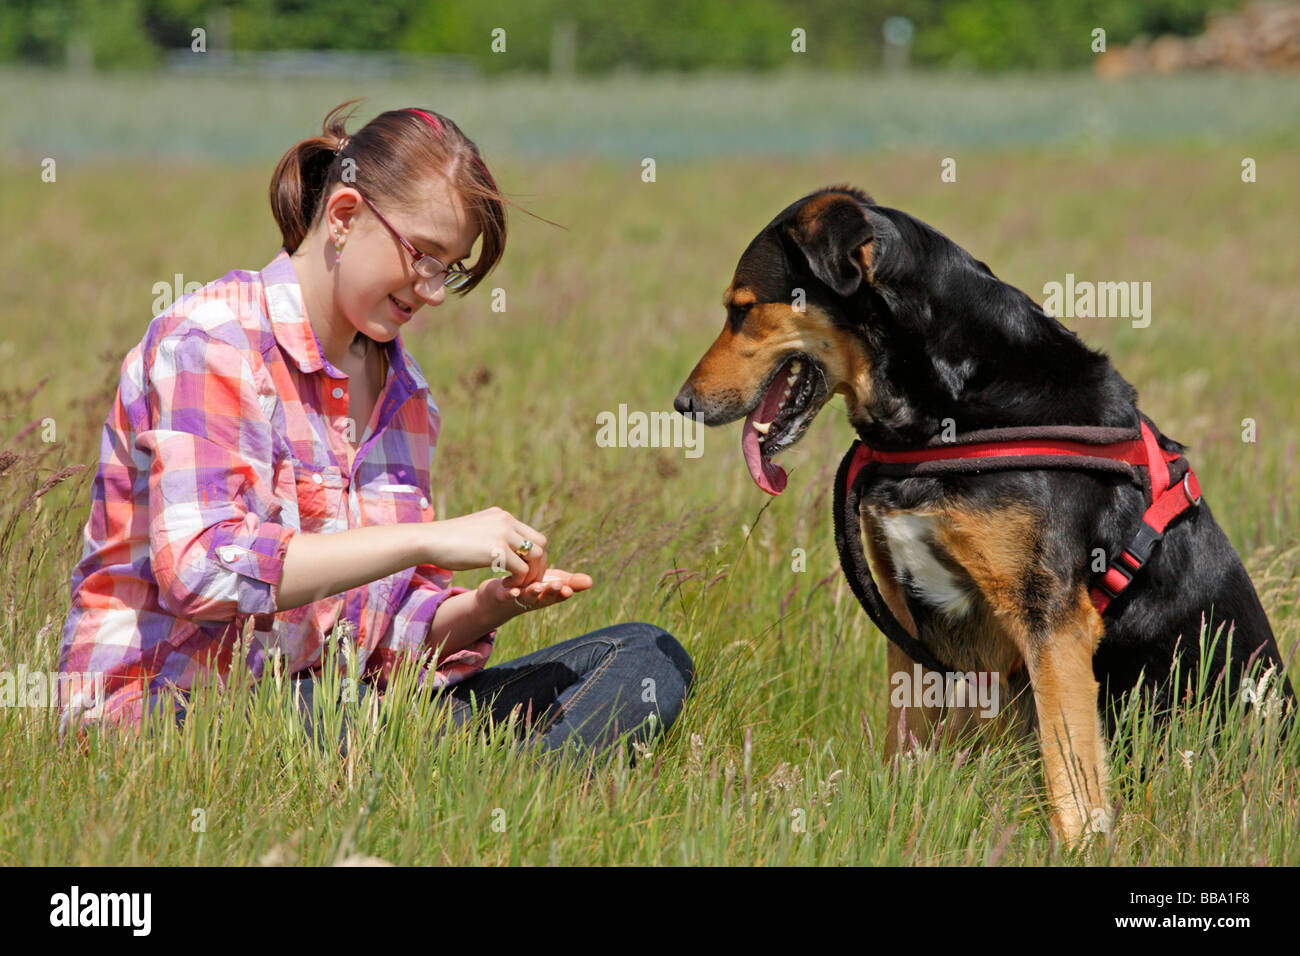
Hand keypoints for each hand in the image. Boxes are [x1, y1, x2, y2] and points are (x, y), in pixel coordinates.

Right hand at [425, 506, 547, 584]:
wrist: (430, 540)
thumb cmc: (446, 540)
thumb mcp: (475, 531)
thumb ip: (491, 534)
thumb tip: (498, 546)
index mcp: (502, 516)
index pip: (531, 534)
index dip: (533, 555)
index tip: (526, 570)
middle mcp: (506, 521)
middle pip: (540, 543)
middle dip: (539, 565)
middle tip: (529, 581)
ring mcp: (503, 534)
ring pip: (535, 556)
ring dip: (531, 574)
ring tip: (519, 585)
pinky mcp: (497, 550)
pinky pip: (521, 569)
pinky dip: (519, 581)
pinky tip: (507, 586)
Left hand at [481, 568, 592, 616]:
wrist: (499, 599)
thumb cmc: (531, 589)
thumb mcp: (552, 584)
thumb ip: (570, 582)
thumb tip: (591, 581)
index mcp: (547, 595)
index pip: (558, 594)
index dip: (564, 592)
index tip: (570, 588)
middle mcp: (534, 600)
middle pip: (544, 598)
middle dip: (551, 592)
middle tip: (559, 585)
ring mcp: (518, 599)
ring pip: (527, 597)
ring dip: (533, 593)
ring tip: (538, 587)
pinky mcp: (502, 596)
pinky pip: (506, 596)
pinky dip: (510, 594)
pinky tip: (514, 591)